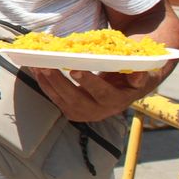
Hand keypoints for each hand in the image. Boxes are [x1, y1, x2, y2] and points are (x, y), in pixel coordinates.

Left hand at [29, 66, 162, 121]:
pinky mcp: (70, 111)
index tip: (75, 69)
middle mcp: (98, 110)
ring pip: (61, 99)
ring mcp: (82, 112)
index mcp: (116, 100)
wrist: (125, 91)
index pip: (101, 93)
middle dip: (59, 82)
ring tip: (37, 65)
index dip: (88, 82)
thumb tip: (138, 74)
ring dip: (48, 82)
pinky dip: (44, 84)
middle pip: (75, 98)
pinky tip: (35, 70)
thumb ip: (140, 75)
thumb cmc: (132, 78)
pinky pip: (55, 98)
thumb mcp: (142, 76)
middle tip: (47, 66)